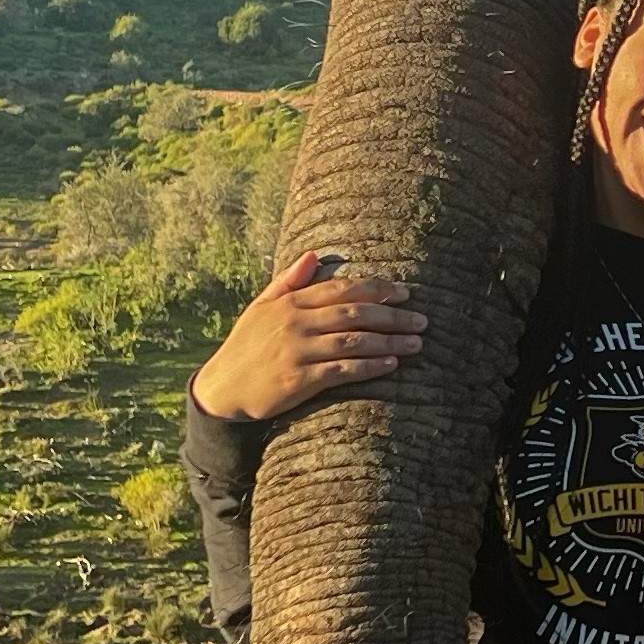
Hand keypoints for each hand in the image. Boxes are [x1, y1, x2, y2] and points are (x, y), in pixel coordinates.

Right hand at [191, 252, 426, 424]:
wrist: (222, 388)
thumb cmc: (246, 346)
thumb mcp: (261, 307)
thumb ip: (288, 281)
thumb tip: (313, 255)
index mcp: (290, 303)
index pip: (341, 289)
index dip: (376, 288)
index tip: (404, 292)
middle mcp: (296, 323)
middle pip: (354, 313)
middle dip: (392, 315)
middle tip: (422, 320)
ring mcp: (297, 352)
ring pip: (353, 341)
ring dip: (388, 341)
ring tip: (416, 343)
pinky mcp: (298, 381)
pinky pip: (341, 371)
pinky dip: (369, 366)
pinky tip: (390, 365)